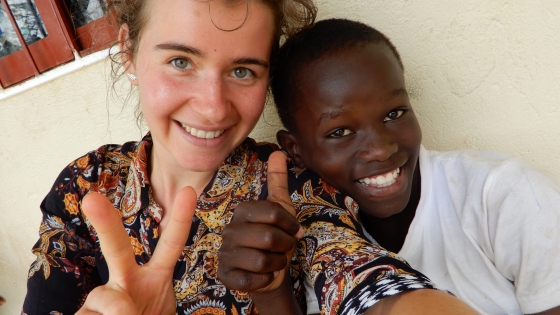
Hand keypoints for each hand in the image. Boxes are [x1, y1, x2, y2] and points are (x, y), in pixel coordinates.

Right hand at [76, 187, 196, 314]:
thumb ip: (148, 306)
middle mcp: (127, 280)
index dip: (180, 219)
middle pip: (116, 248)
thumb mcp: (160, 312)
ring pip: (107, 299)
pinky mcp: (83, 313)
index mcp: (155, 277)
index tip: (189, 191)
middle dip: (106, 223)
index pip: (170, 245)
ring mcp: (102, 296)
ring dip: (121, 314)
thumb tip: (119, 308)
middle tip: (92, 200)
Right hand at [218, 151, 303, 293]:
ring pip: (261, 260)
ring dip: (277, 263)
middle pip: (269, 237)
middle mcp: (229, 230)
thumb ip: (277, 181)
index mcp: (243, 212)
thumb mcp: (281, 209)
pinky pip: (251, 279)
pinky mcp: (225, 275)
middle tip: (285, 248)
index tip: (293, 231)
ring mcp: (225, 253)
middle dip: (286, 246)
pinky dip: (265, 279)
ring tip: (275, 260)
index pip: (274, 213)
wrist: (271, 272)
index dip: (291, 225)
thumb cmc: (276, 239)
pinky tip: (264, 274)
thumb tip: (278, 152)